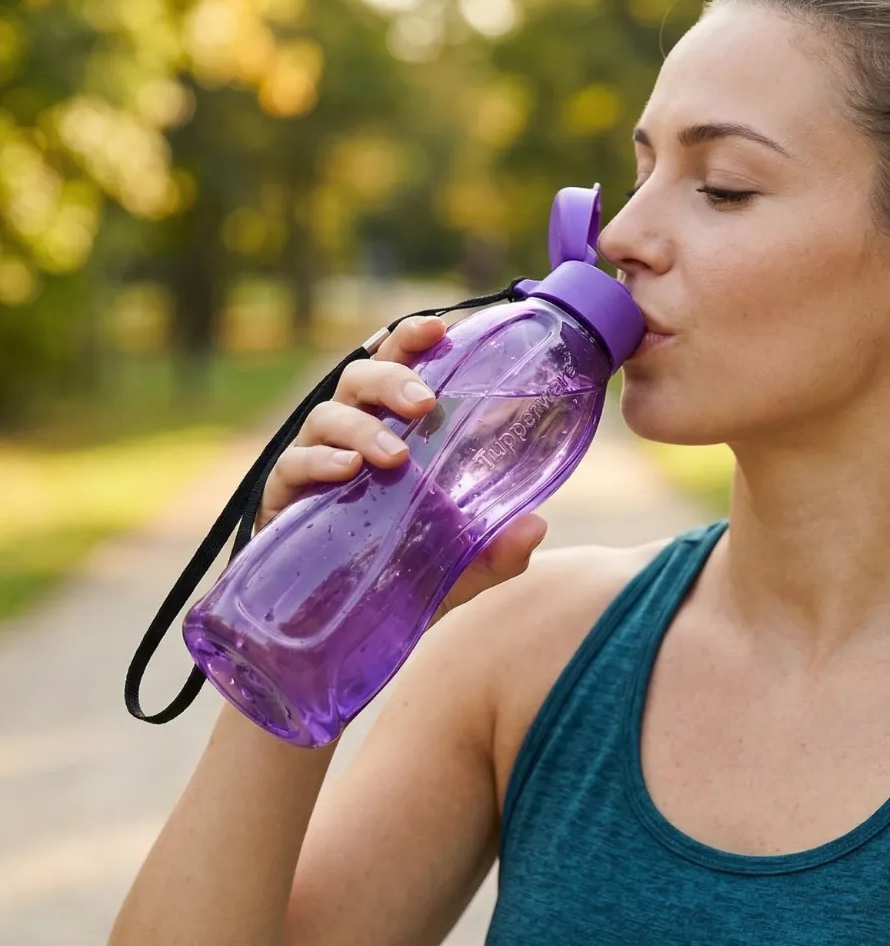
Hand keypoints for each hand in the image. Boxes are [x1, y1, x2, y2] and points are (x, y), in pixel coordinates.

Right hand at [255, 315, 547, 616]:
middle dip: (392, 378)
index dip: (411, 340)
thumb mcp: (457, 566)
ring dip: (361, 426)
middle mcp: (349, 436)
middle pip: (358, 379)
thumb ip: (495, 549)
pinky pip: (292, 467)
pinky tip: (346, 471)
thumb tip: (536, 526)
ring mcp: (312, 465)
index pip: (397, 368)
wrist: (340, 631)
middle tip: (425, 402)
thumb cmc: (400, 577)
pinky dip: (318, 462)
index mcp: (389, 430)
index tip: (438, 328)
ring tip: (393, 457)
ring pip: (326, 416)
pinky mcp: (282, 500)